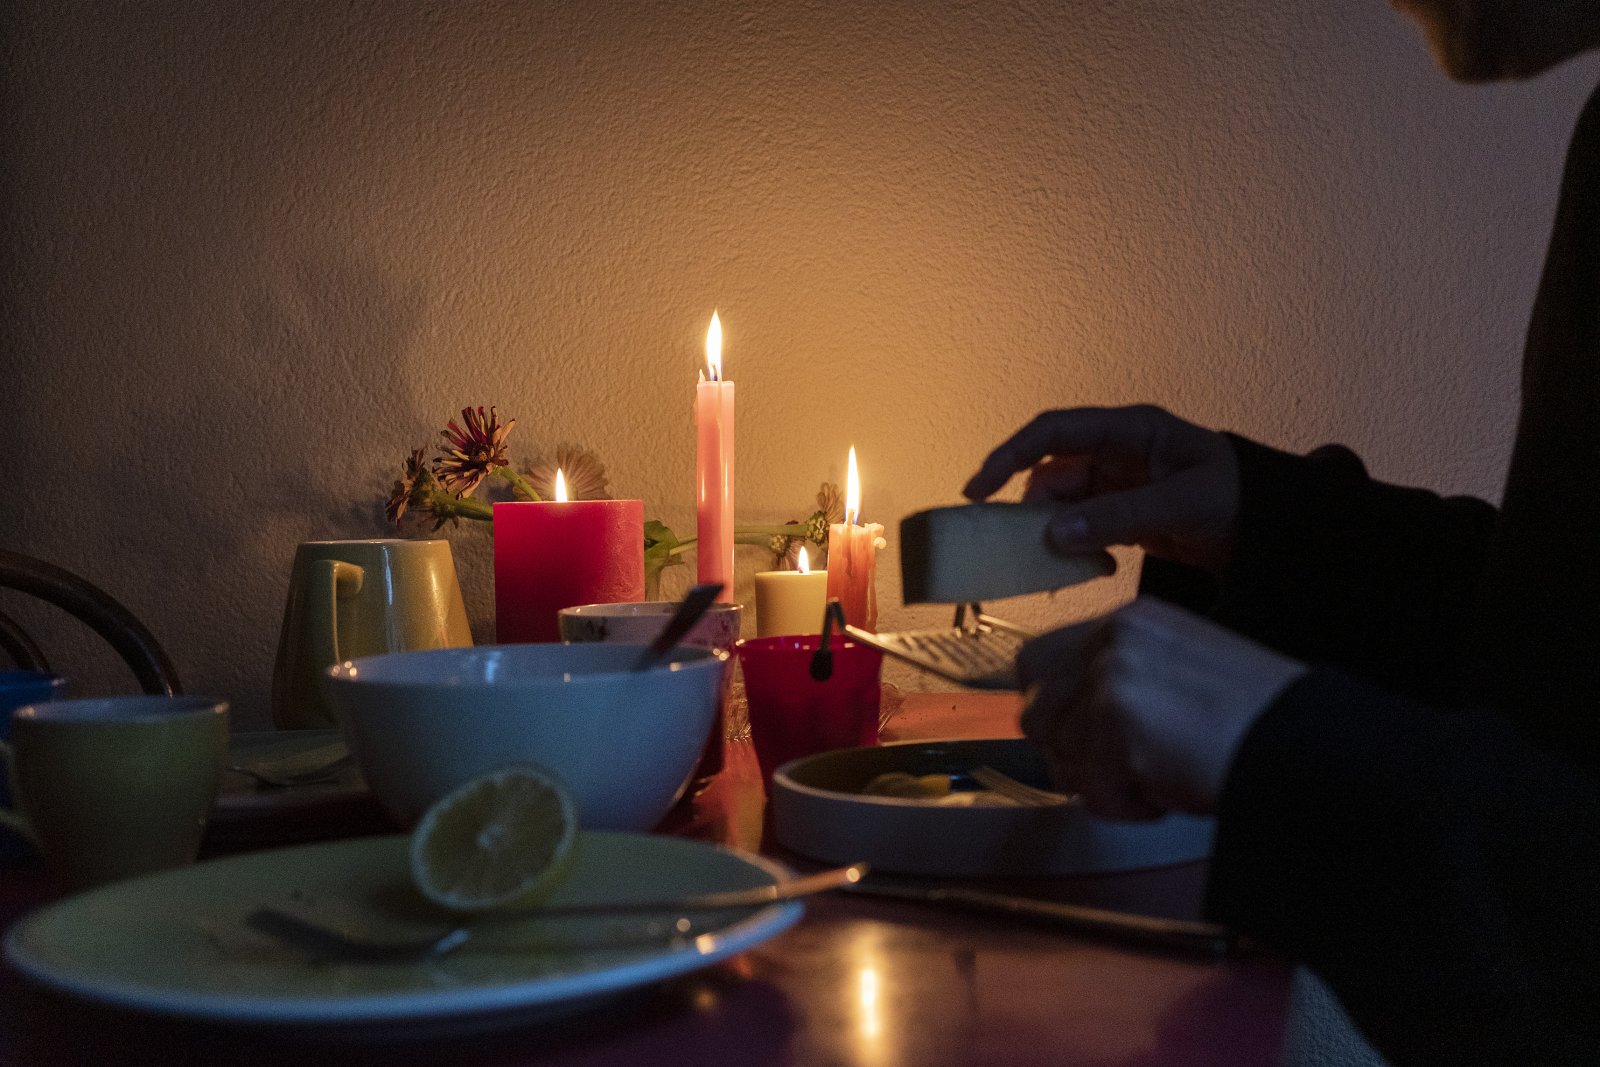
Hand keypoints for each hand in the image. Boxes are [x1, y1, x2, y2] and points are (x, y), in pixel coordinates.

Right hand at [963, 405, 1239, 572]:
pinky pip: (1082, 528)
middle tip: (1016, 544)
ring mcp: (1117, 484)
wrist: (1273, 528)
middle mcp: (1116, 452)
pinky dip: (1077, 549)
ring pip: (1062, 506)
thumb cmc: (1239, 498)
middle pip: (1051, 473)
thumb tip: (1056, 534)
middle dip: (1031, 508)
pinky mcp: (1121, 515)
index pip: (1055, 432)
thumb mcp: (1183, 504)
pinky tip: (1090, 568)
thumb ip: (1121, 516)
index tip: (979, 489)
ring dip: (1054, 534)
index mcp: (1130, 430)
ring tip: (1058, 564)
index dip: (1011, 455)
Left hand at [1017, 597, 1307, 817]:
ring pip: (1060, 756)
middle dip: (1072, 754)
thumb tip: (1057, 732)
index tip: (1093, 744)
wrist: (1304, 743)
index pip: (1037, 663)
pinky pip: (1092, 791)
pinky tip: (1172, 789)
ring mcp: (1110, 676)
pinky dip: (1129, 807)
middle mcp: (1112, 638)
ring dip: (1105, 783)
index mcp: (1127, 621)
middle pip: (1035, 713)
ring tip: (1162, 776)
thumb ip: (1116, 684)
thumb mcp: (1176, 674)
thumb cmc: (1252, 722)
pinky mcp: (1116, 721)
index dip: (1058, 714)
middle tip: (1127, 771)